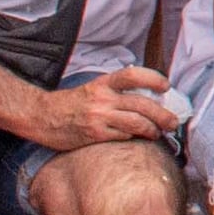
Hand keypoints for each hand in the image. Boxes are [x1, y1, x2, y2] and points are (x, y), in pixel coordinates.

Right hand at [25, 65, 181, 150]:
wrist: (40, 116)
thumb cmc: (68, 104)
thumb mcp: (92, 90)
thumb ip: (114, 92)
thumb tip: (143, 97)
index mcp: (103, 83)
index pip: (133, 74)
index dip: (153, 78)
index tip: (166, 86)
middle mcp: (103, 98)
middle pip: (142, 103)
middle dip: (163, 114)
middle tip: (173, 121)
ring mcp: (99, 117)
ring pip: (136, 122)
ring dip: (153, 129)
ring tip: (159, 133)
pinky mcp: (94, 135)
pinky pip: (122, 137)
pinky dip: (134, 138)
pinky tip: (138, 139)